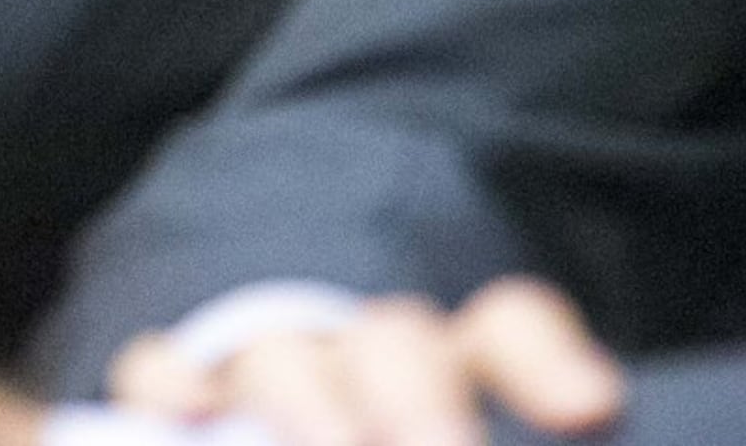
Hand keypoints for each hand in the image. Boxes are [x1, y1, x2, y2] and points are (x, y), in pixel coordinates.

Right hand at [110, 279, 623, 445]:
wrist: (301, 359)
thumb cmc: (399, 418)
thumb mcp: (447, 381)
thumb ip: (518, 382)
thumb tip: (574, 416)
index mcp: (458, 356)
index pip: (510, 328)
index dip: (548, 363)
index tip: (589, 410)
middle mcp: (363, 350)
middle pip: (396, 346)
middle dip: (419, 406)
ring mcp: (266, 360)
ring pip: (283, 358)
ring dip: (308, 406)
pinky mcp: (178, 382)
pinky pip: (157, 368)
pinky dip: (169, 386)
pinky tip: (195, 413)